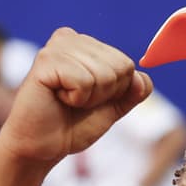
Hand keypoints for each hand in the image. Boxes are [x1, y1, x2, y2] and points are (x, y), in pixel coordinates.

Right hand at [0, 28, 151, 165]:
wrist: (43, 146)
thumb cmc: (73, 125)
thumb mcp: (113, 108)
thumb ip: (132, 92)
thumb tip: (143, 79)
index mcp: (87, 45)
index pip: (128, 65)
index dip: (115, 92)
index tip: (90, 99)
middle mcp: (71, 39)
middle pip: (121, 66)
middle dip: (105, 94)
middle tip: (77, 101)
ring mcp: (57, 47)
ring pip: (105, 74)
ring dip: (89, 97)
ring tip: (66, 100)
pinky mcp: (45, 60)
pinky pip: (84, 81)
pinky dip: (76, 98)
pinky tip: (57, 98)